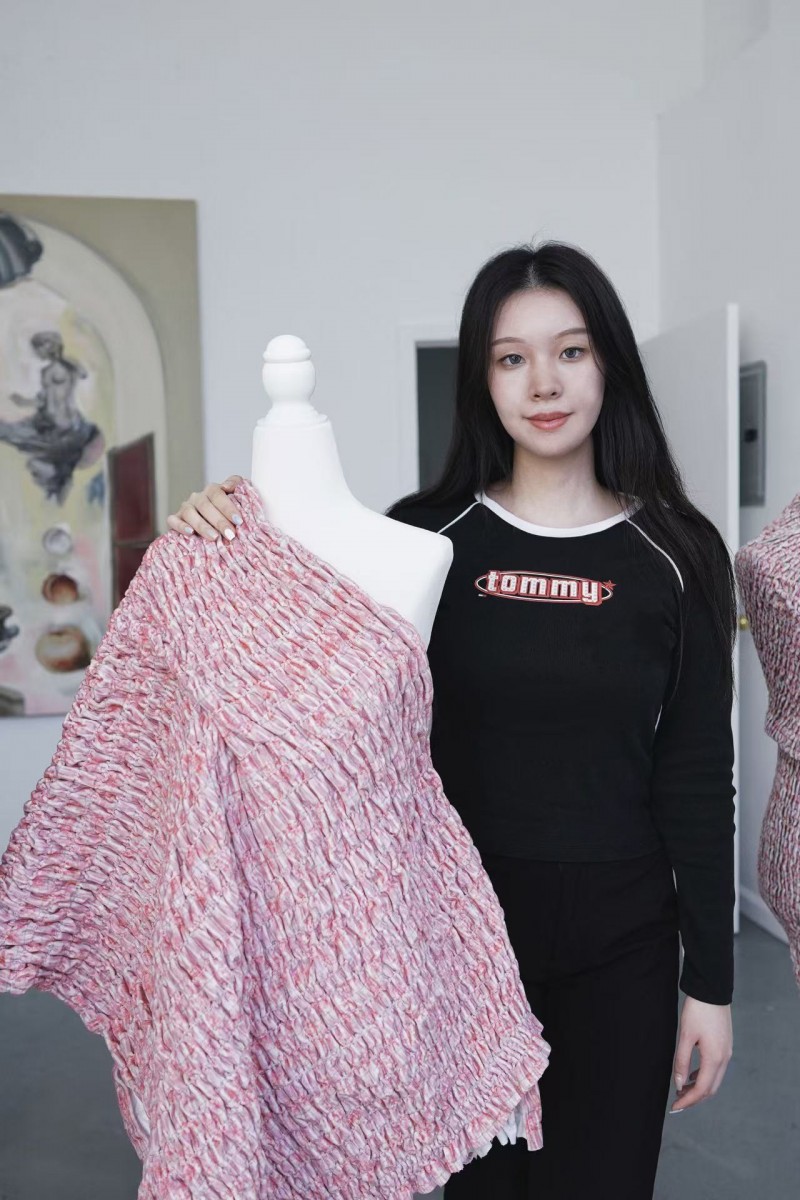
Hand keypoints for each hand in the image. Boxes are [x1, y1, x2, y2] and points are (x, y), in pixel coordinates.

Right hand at [166, 476, 244, 541]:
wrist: (216, 525)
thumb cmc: (230, 511)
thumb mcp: (238, 495)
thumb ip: (236, 485)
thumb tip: (226, 486)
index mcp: (212, 490)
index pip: (217, 494)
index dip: (227, 507)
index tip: (238, 521)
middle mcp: (197, 498)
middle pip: (205, 505)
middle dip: (219, 521)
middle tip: (230, 534)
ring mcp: (185, 508)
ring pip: (189, 513)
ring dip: (202, 526)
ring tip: (214, 537)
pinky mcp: (175, 519)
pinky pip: (173, 520)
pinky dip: (180, 526)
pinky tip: (190, 533)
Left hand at [669, 995, 731, 1112]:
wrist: (712, 991)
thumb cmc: (697, 1010)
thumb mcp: (685, 1035)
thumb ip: (682, 1061)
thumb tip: (679, 1084)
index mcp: (715, 1058)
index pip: (702, 1089)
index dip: (688, 1101)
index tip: (675, 1107)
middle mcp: (724, 1058)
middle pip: (711, 1089)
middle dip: (695, 1098)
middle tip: (677, 1102)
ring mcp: (727, 1052)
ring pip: (714, 1080)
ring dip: (700, 1088)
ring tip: (682, 1091)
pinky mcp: (725, 1046)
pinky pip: (716, 1069)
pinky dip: (704, 1077)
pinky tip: (692, 1076)